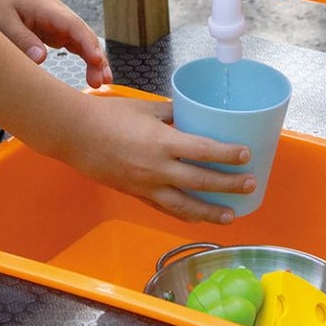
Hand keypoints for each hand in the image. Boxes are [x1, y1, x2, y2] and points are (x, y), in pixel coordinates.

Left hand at [0, 0, 111, 87]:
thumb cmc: (0, 3)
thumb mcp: (4, 21)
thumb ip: (22, 39)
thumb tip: (41, 59)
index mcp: (50, 10)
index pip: (74, 26)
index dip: (87, 43)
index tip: (96, 60)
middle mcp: (62, 17)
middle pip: (85, 36)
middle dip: (96, 57)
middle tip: (100, 81)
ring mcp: (63, 25)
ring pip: (86, 43)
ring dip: (96, 61)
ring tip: (102, 83)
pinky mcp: (60, 34)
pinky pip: (79, 47)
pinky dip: (88, 60)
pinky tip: (94, 75)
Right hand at [79, 92, 254, 224]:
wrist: (74, 136)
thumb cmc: (109, 116)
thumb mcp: (146, 108)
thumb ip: (173, 112)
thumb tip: (194, 113)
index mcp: (162, 143)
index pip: (203, 150)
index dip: (227, 154)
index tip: (247, 155)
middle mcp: (157, 168)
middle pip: (200, 181)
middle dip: (228, 186)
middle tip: (250, 185)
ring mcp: (146, 186)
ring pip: (184, 205)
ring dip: (209, 212)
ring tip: (231, 216)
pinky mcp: (136, 195)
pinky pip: (164, 208)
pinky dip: (183, 214)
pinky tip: (196, 217)